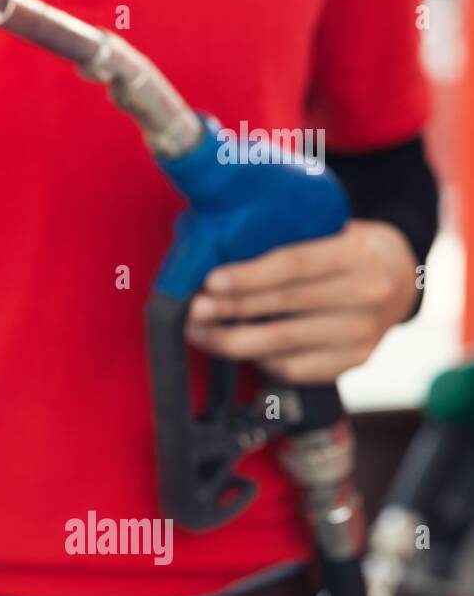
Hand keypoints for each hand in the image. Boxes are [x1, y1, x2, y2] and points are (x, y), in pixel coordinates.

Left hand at [185, 220, 418, 383]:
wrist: (401, 275)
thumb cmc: (344, 246)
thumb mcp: (328, 227)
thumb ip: (285, 236)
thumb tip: (211, 242)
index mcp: (358, 254)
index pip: (295, 265)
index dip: (249, 276)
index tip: (210, 281)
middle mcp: (368, 296)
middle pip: (285, 306)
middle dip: (231, 311)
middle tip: (193, 310)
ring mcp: (364, 334)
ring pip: (284, 344)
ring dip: (233, 341)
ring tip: (199, 332)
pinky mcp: (356, 361)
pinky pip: (295, 368)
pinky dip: (259, 360)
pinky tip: (235, 348)